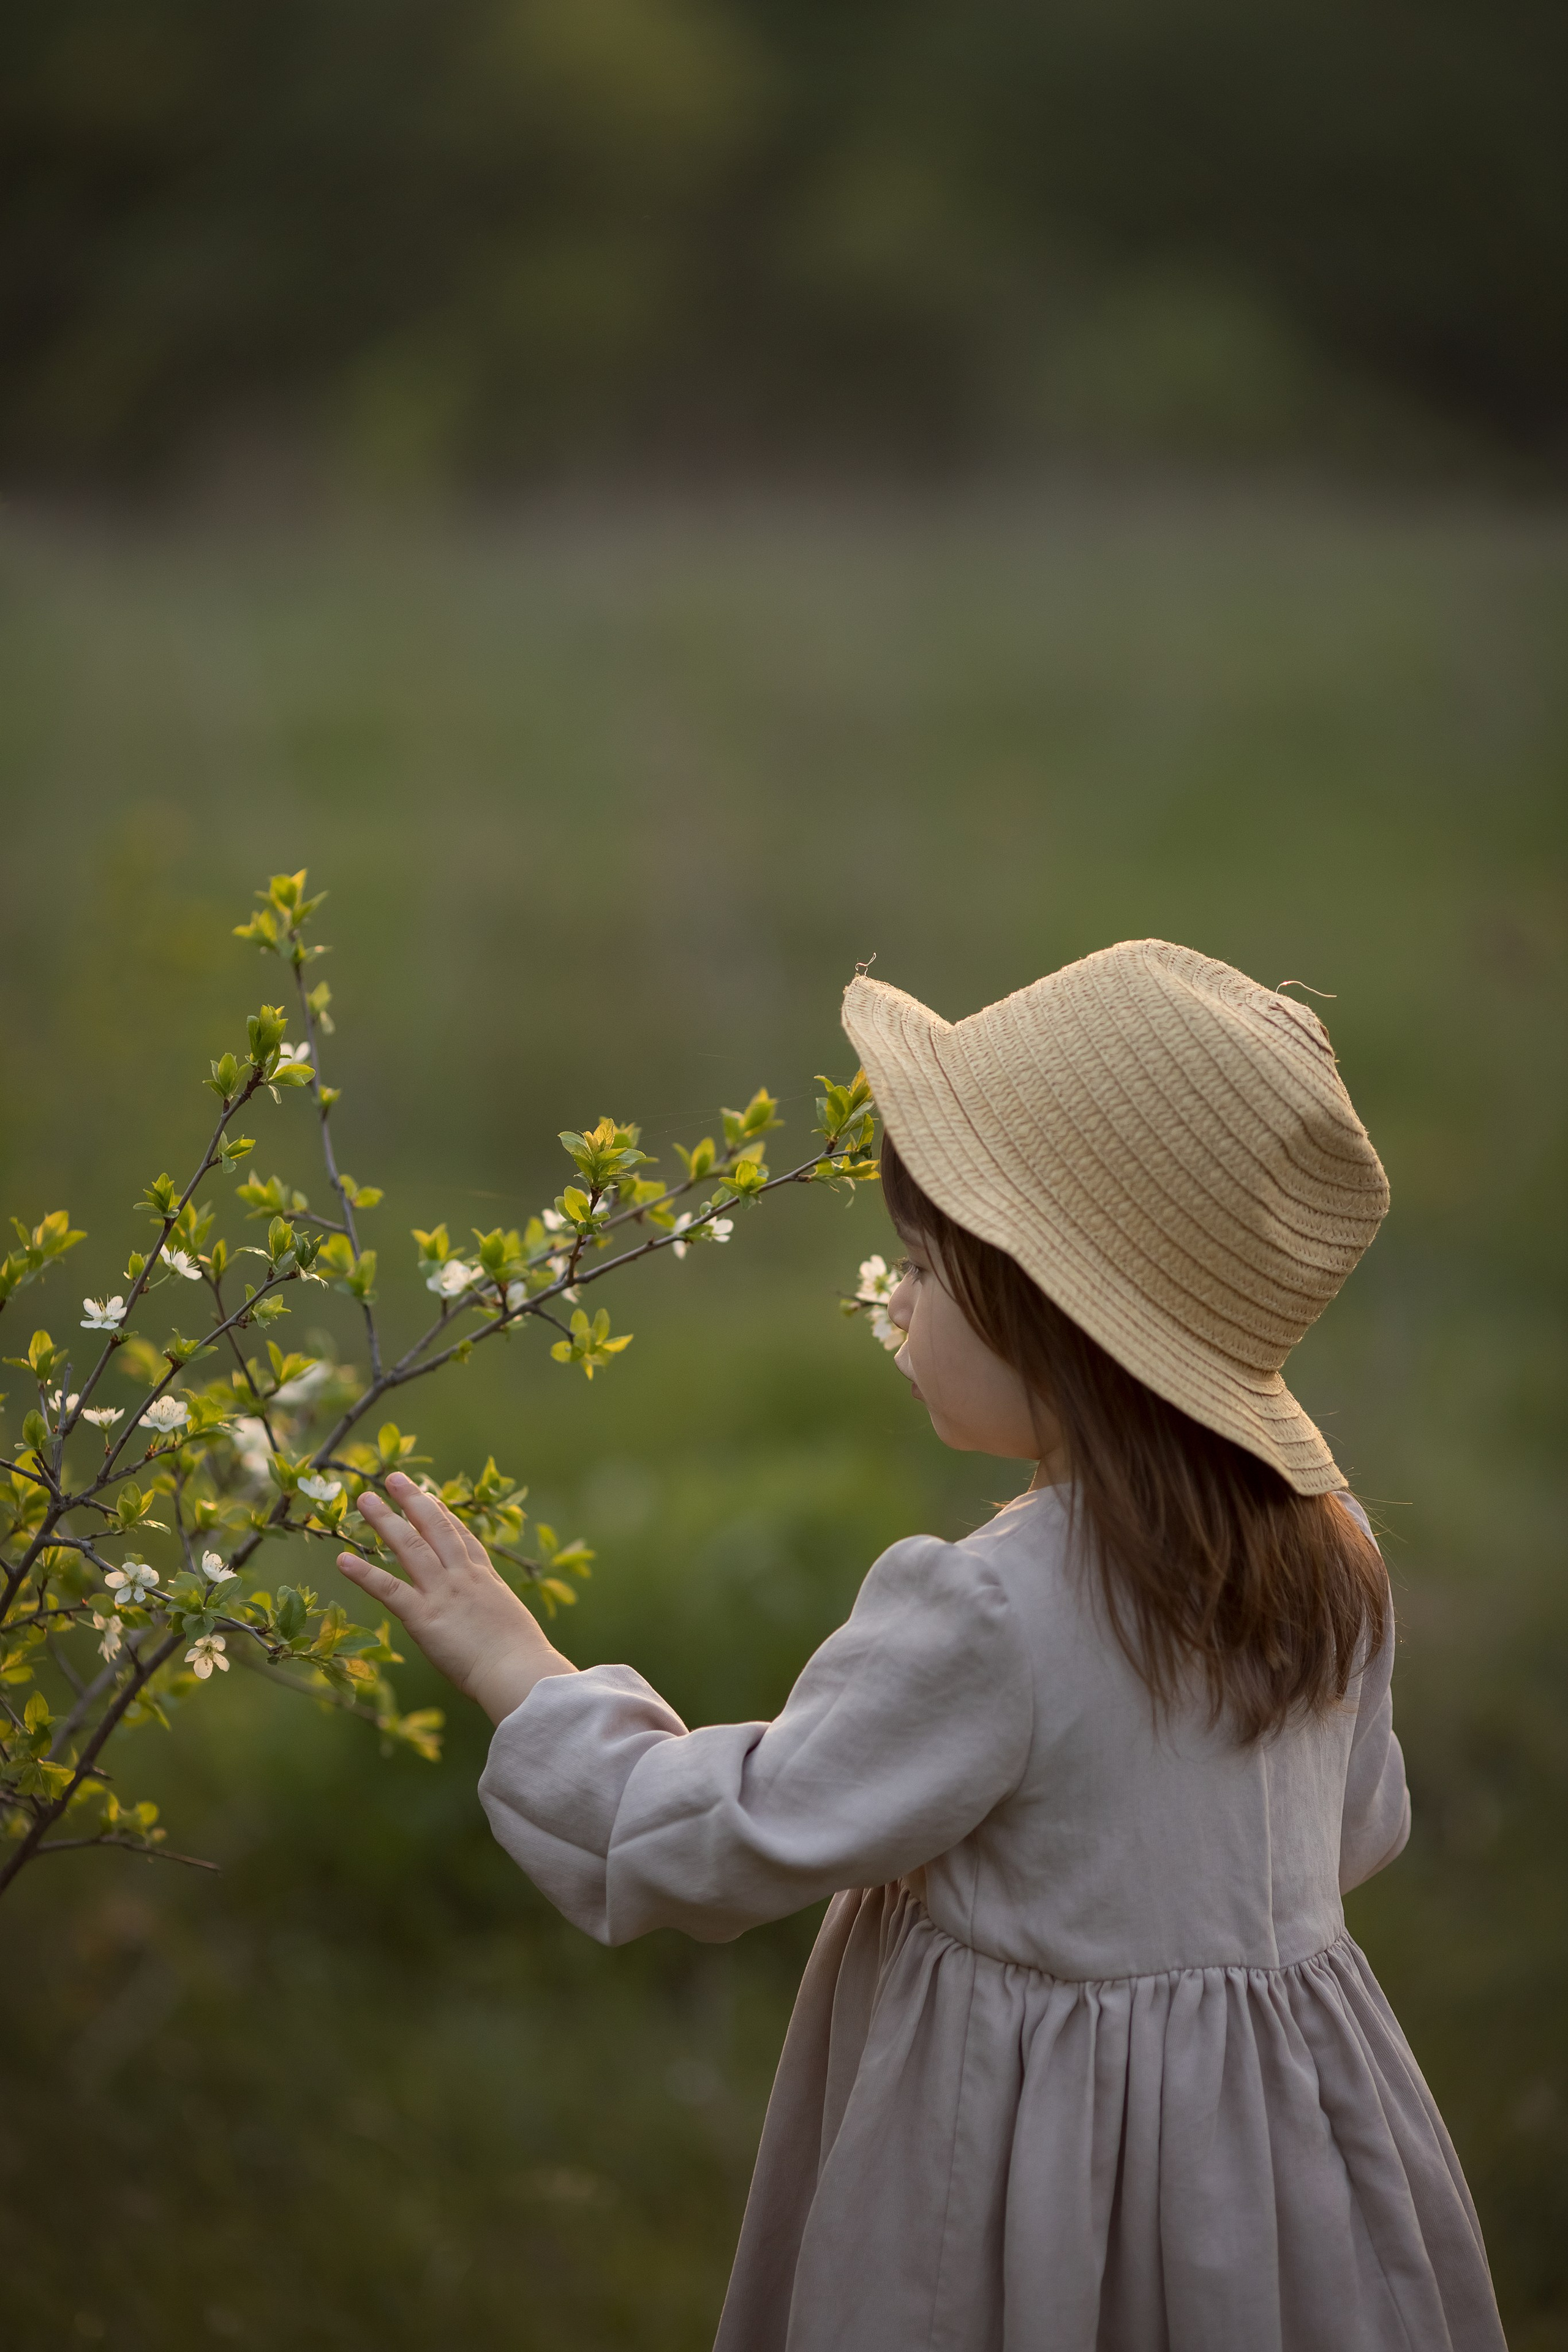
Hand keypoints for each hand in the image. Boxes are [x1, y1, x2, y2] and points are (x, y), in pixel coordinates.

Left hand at [338, 1473, 576, 1724]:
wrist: (518, 1672)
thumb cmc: (523, 1661)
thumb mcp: (514, 1626)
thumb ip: (496, 1617)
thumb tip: (496, 1626)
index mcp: (486, 1579)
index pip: (461, 1538)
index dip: (444, 1514)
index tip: (431, 1496)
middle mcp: (462, 1577)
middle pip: (435, 1529)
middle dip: (413, 1501)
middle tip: (393, 1478)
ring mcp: (442, 1593)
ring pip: (410, 1548)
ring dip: (385, 1520)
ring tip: (364, 1499)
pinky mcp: (423, 1617)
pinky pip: (389, 1589)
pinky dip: (365, 1573)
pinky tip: (343, 1560)